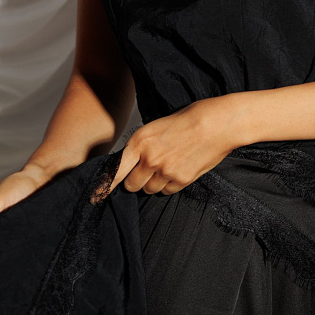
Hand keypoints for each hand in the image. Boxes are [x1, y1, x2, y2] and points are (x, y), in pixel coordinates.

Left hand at [111, 96, 246, 195]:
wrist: (218, 123)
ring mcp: (165, 171)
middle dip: (137, 180)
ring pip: (150, 190)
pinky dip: (170, 185)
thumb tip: (132, 162)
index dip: (105, 185)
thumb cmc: (190, 119)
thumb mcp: (157, 126)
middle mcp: (149, 158)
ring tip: (168, 166)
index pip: (115, 171)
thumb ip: (142, 145)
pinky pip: (168, 191)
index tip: (97, 195)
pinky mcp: (181, 180)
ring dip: (154, 183)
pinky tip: (179, 169)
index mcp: (139, 141)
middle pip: (132, 185)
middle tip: (147, 171)